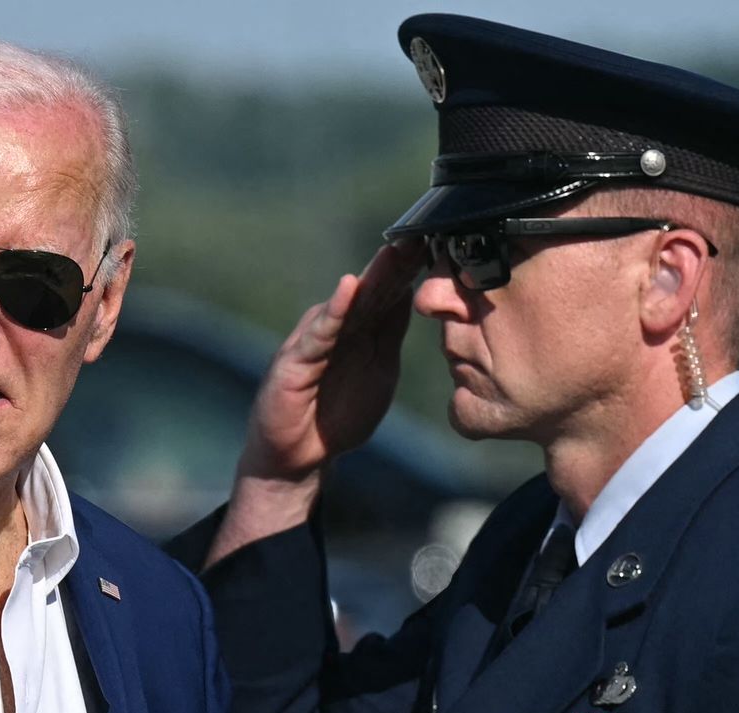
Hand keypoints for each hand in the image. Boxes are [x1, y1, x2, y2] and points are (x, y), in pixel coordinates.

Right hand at [205, 240, 422, 566]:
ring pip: (349, 304)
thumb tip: (417, 295)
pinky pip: (318, 334)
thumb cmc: (337, 414)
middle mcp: (337, 327)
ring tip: (395, 250)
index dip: (414, 267)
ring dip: (372, 276)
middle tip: (424, 230)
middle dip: (397, 260)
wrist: (298, 456)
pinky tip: (348, 288)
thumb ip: (391, 335)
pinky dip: (334, 310)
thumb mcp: (378, 370)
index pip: (389, 291)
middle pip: (372, 288)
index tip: (443, 238)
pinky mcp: (295, 362)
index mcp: (360, 329)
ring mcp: (314, 341)